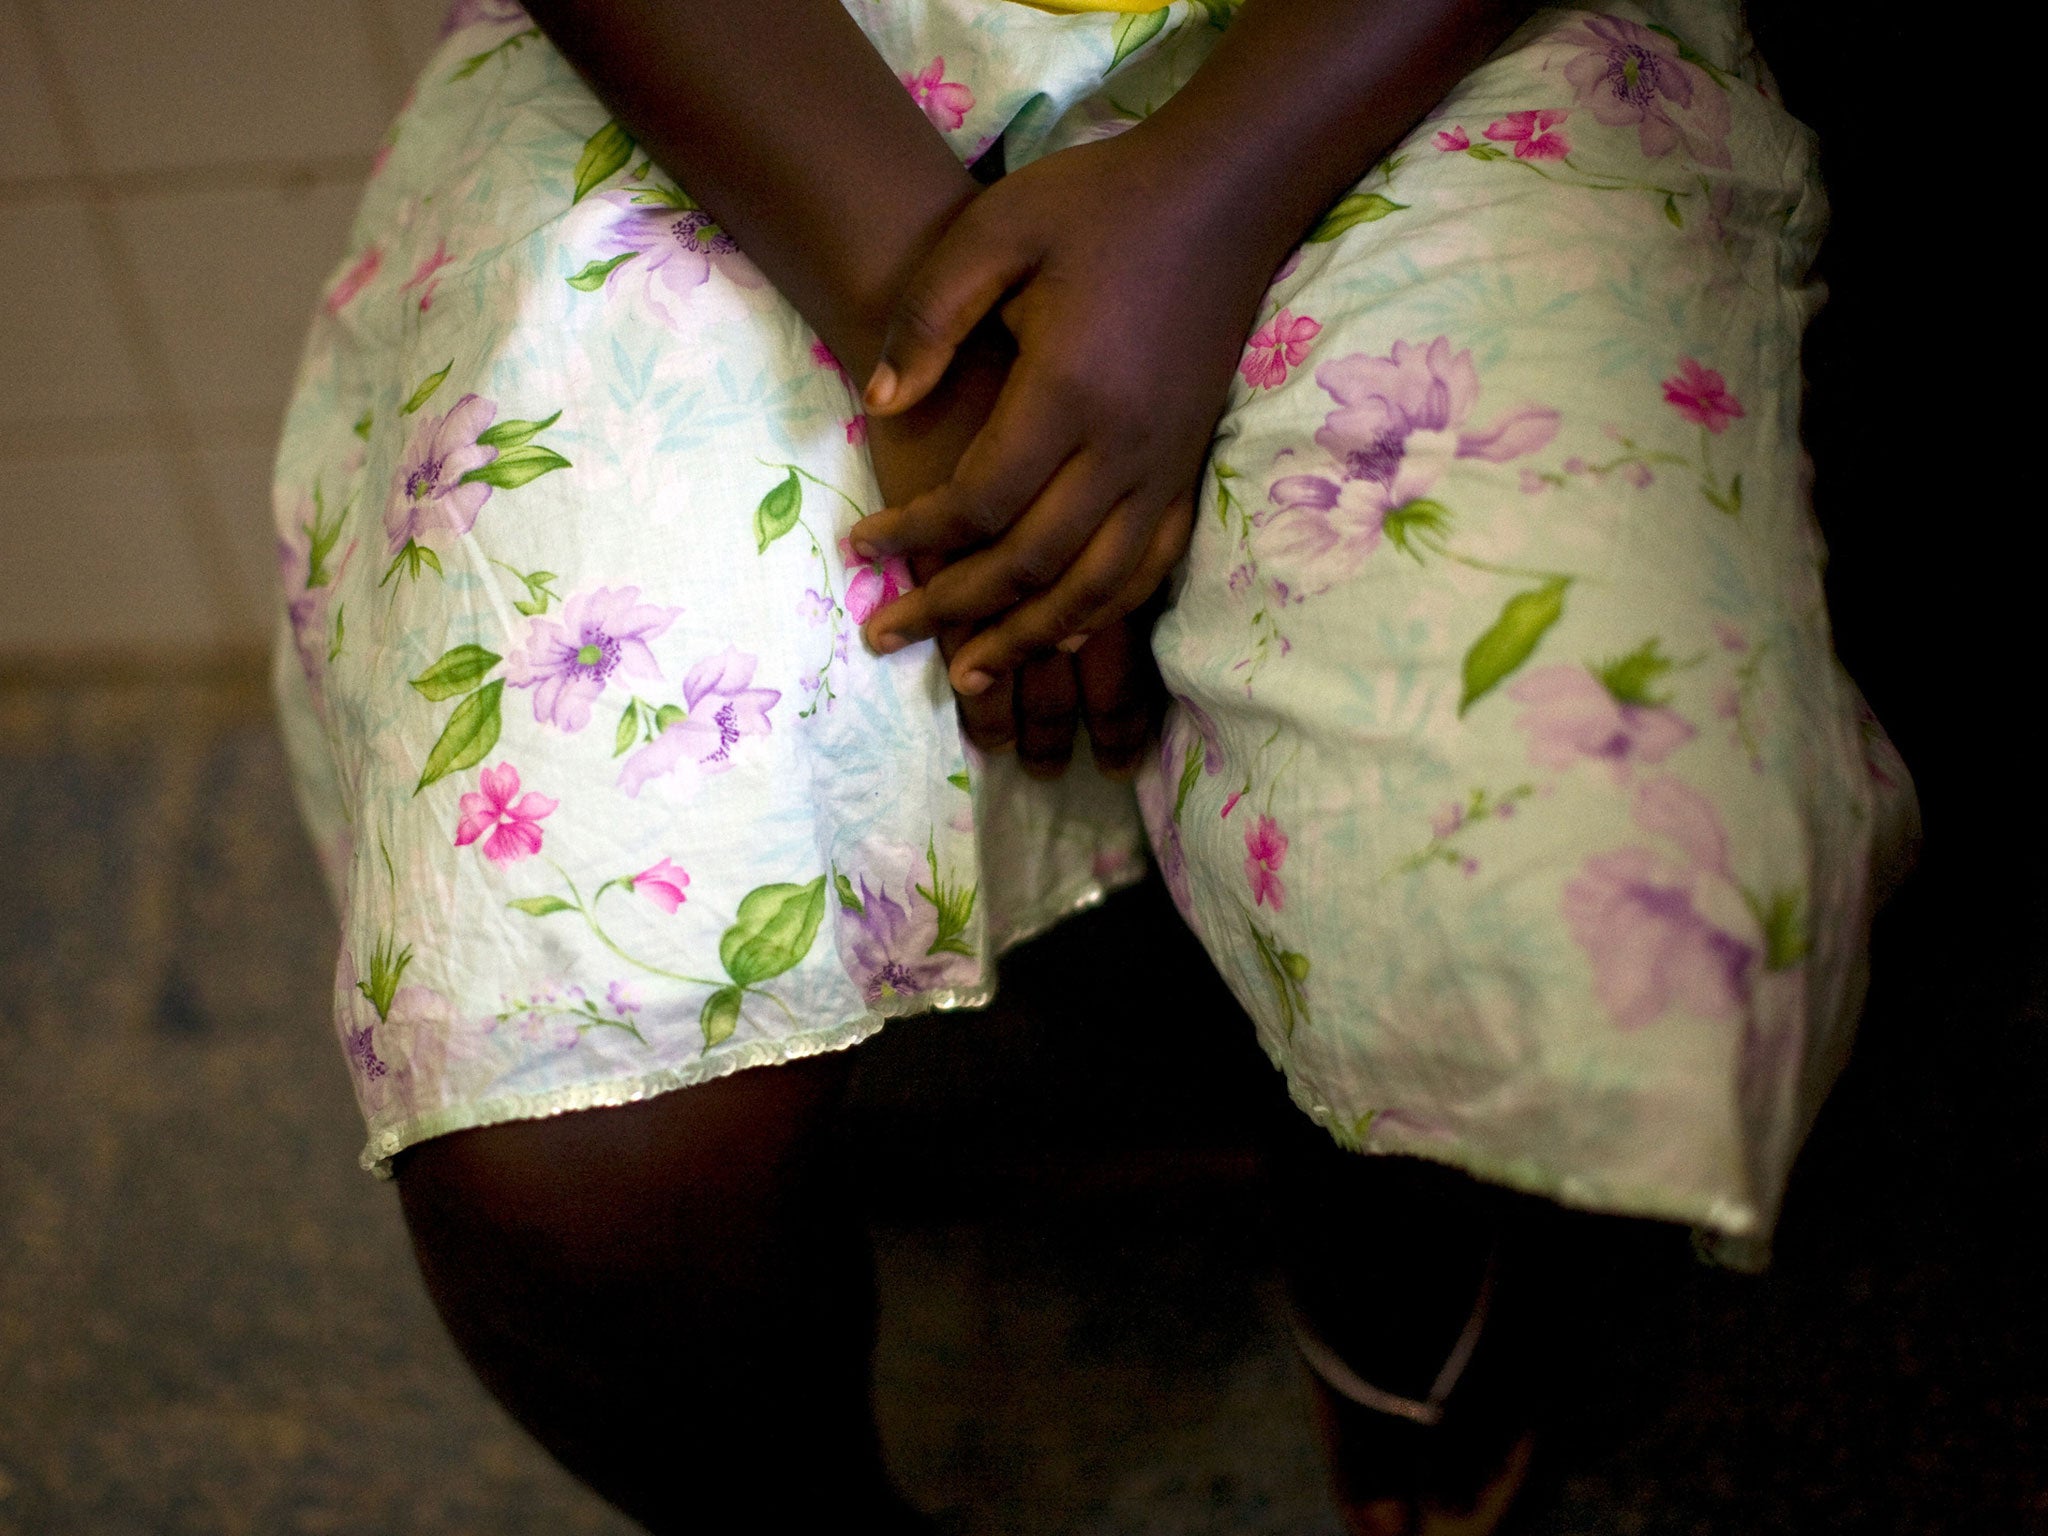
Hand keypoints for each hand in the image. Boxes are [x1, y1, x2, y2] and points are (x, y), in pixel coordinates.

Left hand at [851, 129, 1274, 696]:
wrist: (1222, 197)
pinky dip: (1102, 612)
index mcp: (1067, 390)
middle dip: (955, 611)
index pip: (979, 499)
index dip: (915, 535)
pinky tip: (1060, 635)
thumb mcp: (995, 231)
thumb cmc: (1098, 205)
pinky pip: (1149, 568)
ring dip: (1028, 638)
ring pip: (1095, 587)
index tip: (862, 549)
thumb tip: (879, 407)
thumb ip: (932, 318)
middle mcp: (1123, 446)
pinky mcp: (1190, 469)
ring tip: (968, 674)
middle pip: (1031, 563)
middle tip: (888, 637)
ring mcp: (1166, 466)